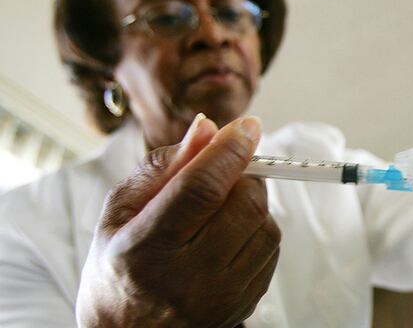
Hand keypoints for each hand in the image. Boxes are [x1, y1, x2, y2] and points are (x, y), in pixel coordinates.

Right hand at [76, 115, 280, 327]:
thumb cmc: (120, 264)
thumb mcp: (122, 210)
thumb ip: (164, 165)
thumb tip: (208, 128)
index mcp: (145, 248)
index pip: (201, 189)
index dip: (230, 151)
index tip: (247, 127)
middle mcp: (186, 278)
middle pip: (244, 205)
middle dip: (244, 176)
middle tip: (226, 174)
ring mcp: (219, 297)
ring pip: (266, 227)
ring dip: (253, 205)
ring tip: (221, 210)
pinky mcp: (243, 306)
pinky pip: (271, 252)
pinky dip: (258, 231)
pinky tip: (229, 236)